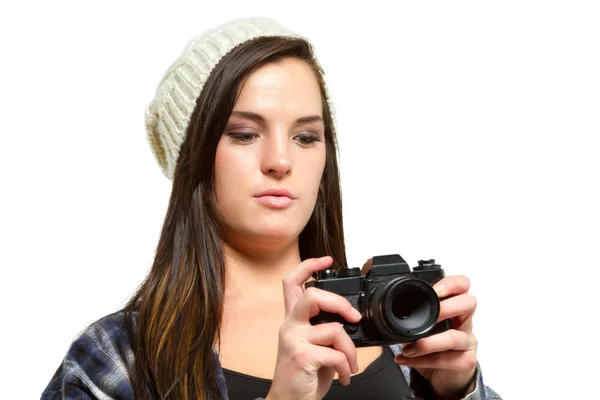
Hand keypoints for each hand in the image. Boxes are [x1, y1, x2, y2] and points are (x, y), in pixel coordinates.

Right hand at [266, 256, 360, 399]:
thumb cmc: (303, 376)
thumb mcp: (312, 346)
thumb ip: (324, 328)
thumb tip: (349, 320)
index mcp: (293, 319)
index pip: (293, 282)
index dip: (309, 266)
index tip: (327, 259)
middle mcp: (289, 325)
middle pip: (312, 295)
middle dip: (340, 303)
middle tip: (353, 318)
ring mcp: (293, 340)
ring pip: (334, 328)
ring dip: (350, 350)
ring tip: (349, 364)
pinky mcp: (301, 357)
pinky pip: (336, 354)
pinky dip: (346, 367)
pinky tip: (343, 377)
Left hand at [394, 275, 478, 399]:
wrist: (443, 375)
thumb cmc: (433, 345)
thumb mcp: (422, 325)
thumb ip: (411, 314)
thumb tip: (383, 307)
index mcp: (454, 306)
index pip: (463, 285)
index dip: (451, 283)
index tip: (434, 290)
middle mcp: (464, 321)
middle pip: (469, 303)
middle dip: (446, 307)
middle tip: (427, 318)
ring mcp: (467, 341)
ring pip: (455, 337)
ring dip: (428, 343)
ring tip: (409, 347)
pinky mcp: (465, 362)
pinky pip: (445, 360)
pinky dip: (422, 360)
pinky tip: (407, 358)